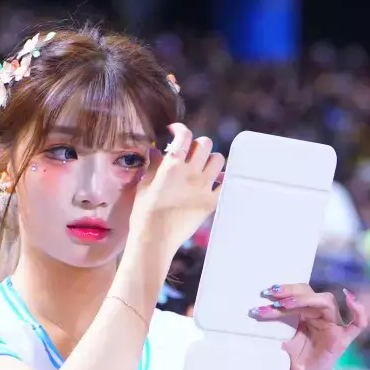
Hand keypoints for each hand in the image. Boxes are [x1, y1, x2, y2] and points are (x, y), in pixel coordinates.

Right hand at [129, 123, 223, 256]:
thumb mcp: (144, 186)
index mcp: (172, 165)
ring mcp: (204, 187)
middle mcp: (191, 172)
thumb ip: (153, 165)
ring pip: (218, 160)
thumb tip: (156, 151)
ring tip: (203, 167)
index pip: (184, 135)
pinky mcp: (211, 202)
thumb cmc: (144, 214)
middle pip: (205, 144)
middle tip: (190, 153)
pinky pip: (225, 184)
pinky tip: (213, 183)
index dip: (180, 129)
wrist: (155, 240)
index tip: (175, 131)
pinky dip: (221, 181)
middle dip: (197, 145)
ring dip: (211, 160)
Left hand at [248, 284, 367, 369]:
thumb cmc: (291, 361)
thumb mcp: (283, 335)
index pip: (301, 294)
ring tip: (282, 305)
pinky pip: (358, 324)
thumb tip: (263, 303)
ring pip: (326, 303)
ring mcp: (335, 327)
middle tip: (269, 295)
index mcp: (310, 314)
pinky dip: (358, 310)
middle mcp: (324, 317)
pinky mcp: (342, 341)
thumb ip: (281, 319)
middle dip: (290, 293)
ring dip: (303, 300)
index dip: (286, 290)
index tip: (265, 293)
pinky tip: (349, 298)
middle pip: (312, 295)